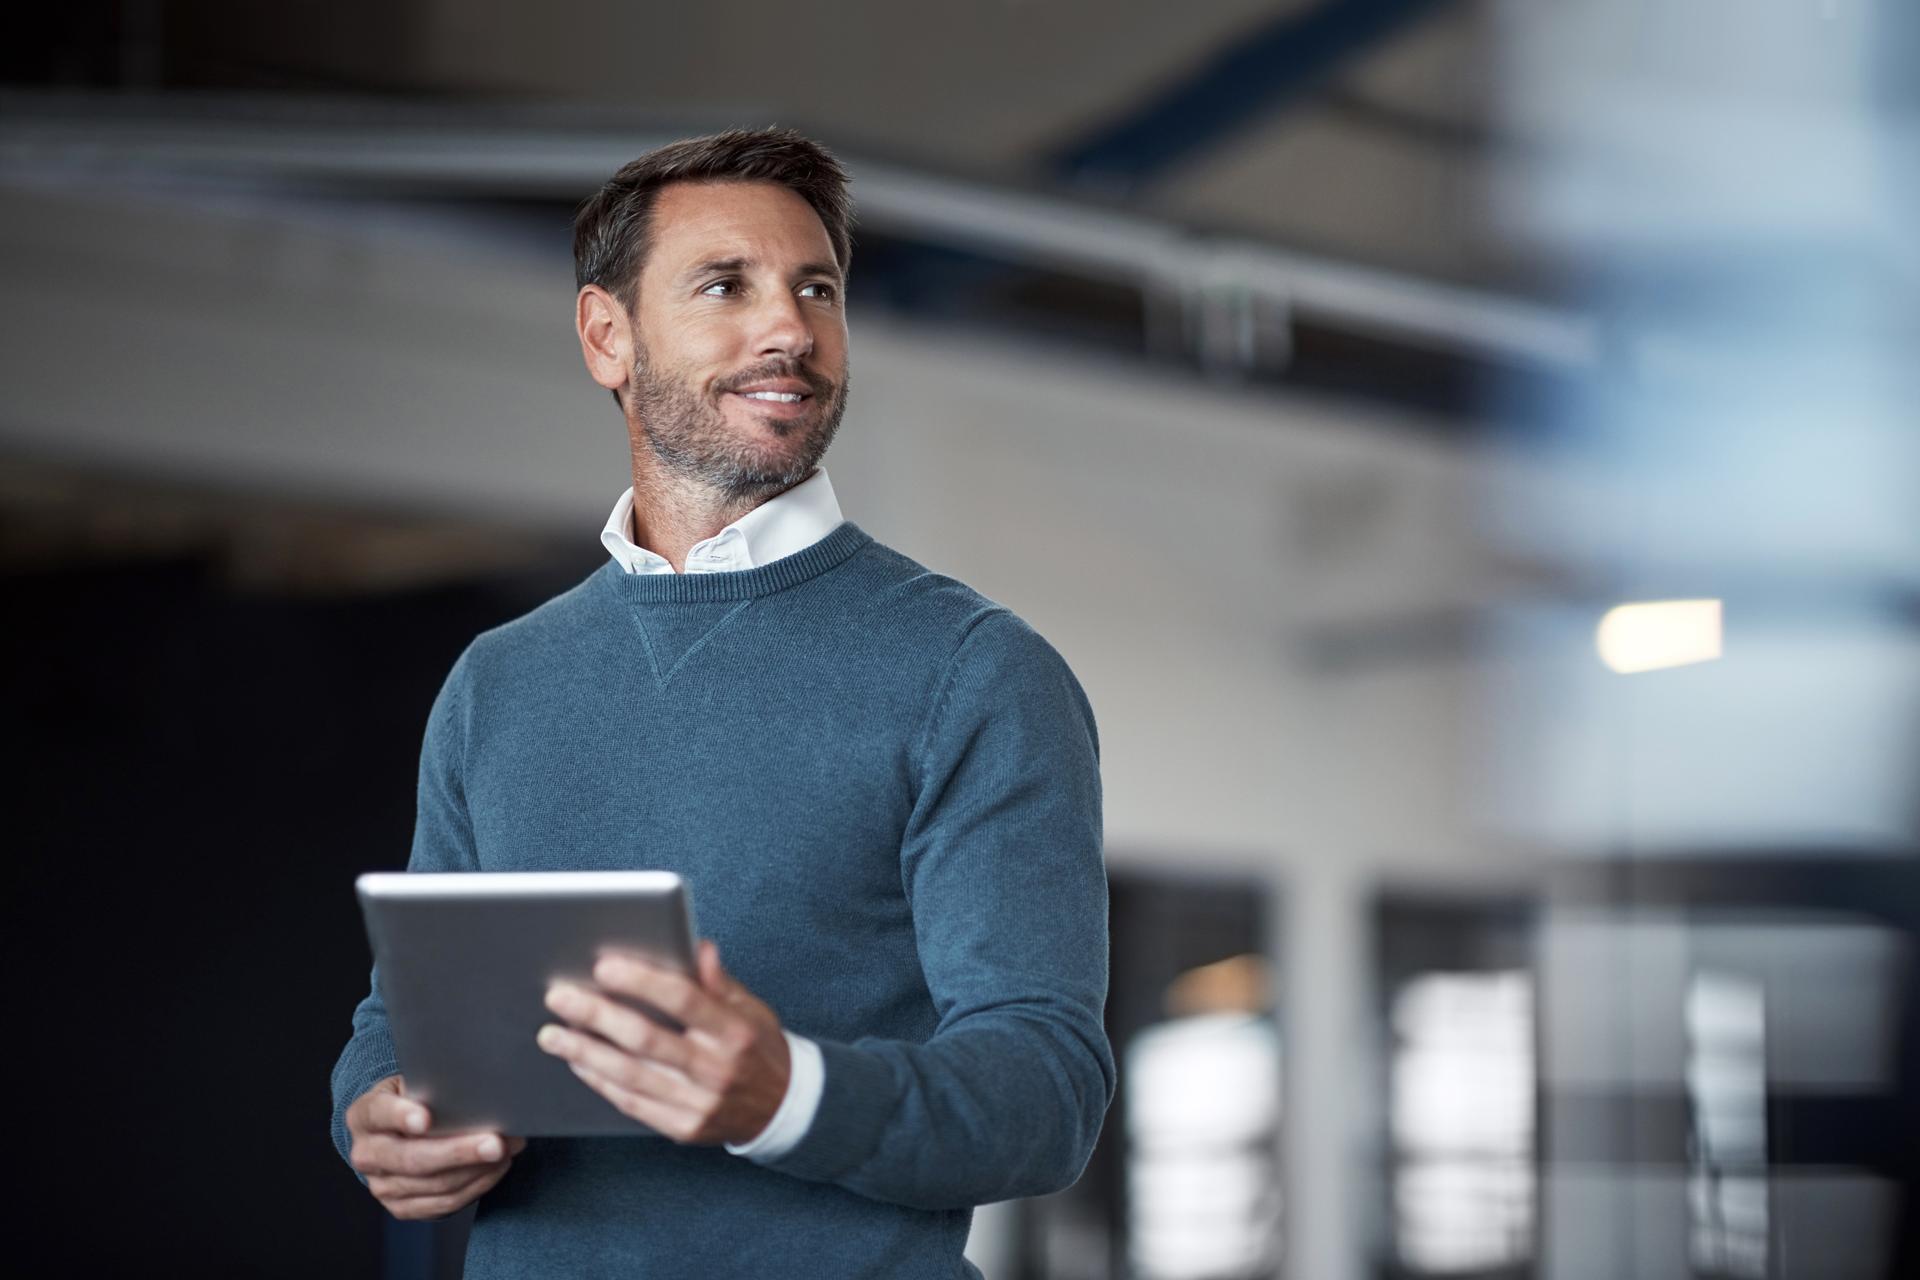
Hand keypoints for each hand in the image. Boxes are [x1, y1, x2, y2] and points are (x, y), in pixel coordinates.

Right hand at [346, 1075, 524, 1219]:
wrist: (397, 1133)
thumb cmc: (415, 1099)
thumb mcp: (415, 1083)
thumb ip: (434, 1086)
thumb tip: (476, 1089)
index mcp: (364, 1115)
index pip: (378, 1113)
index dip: (400, 1116)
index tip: (426, 1119)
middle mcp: (366, 1154)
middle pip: (410, 1158)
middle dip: (458, 1152)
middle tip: (495, 1143)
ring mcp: (381, 1186)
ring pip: (433, 1184)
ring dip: (477, 1169)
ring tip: (508, 1149)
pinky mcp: (402, 1207)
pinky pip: (443, 1204)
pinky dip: (476, 1186)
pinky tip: (496, 1168)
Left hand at [536, 939, 790, 1145]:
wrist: (780, 1109)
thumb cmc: (757, 1047)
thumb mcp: (752, 1008)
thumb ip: (719, 981)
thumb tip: (696, 947)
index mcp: (734, 1031)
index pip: (683, 999)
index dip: (641, 982)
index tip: (603, 966)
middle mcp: (716, 1069)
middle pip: (646, 1039)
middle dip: (597, 1015)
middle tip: (560, 996)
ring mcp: (698, 1103)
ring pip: (629, 1075)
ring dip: (584, 1051)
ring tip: (552, 1033)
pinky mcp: (682, 1128)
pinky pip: (631, 1102)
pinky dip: (600, 1081)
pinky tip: (578, 1061)